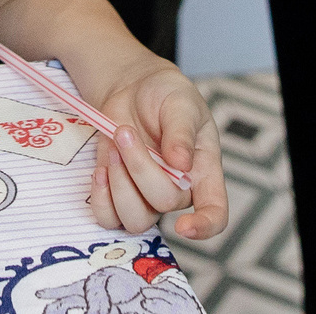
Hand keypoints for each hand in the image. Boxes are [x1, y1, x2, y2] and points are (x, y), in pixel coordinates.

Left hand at [86, 61, 225, 240]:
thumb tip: (181, 164)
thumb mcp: (181, 103)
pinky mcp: (118, 195)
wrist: (132, 88)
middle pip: (164, 203)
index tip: (183, 226)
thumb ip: (182, 132)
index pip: (214, 212)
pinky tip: (100, 170)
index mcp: (203, 172)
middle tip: (125, 131)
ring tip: (115, 144)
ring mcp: (146, 197)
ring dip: (119, 183)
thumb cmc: (166, 95)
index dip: (204, 226)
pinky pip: (108, 219)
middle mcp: (177, 191)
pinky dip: (101, 198)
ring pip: (135, 219)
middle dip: (140, 167)